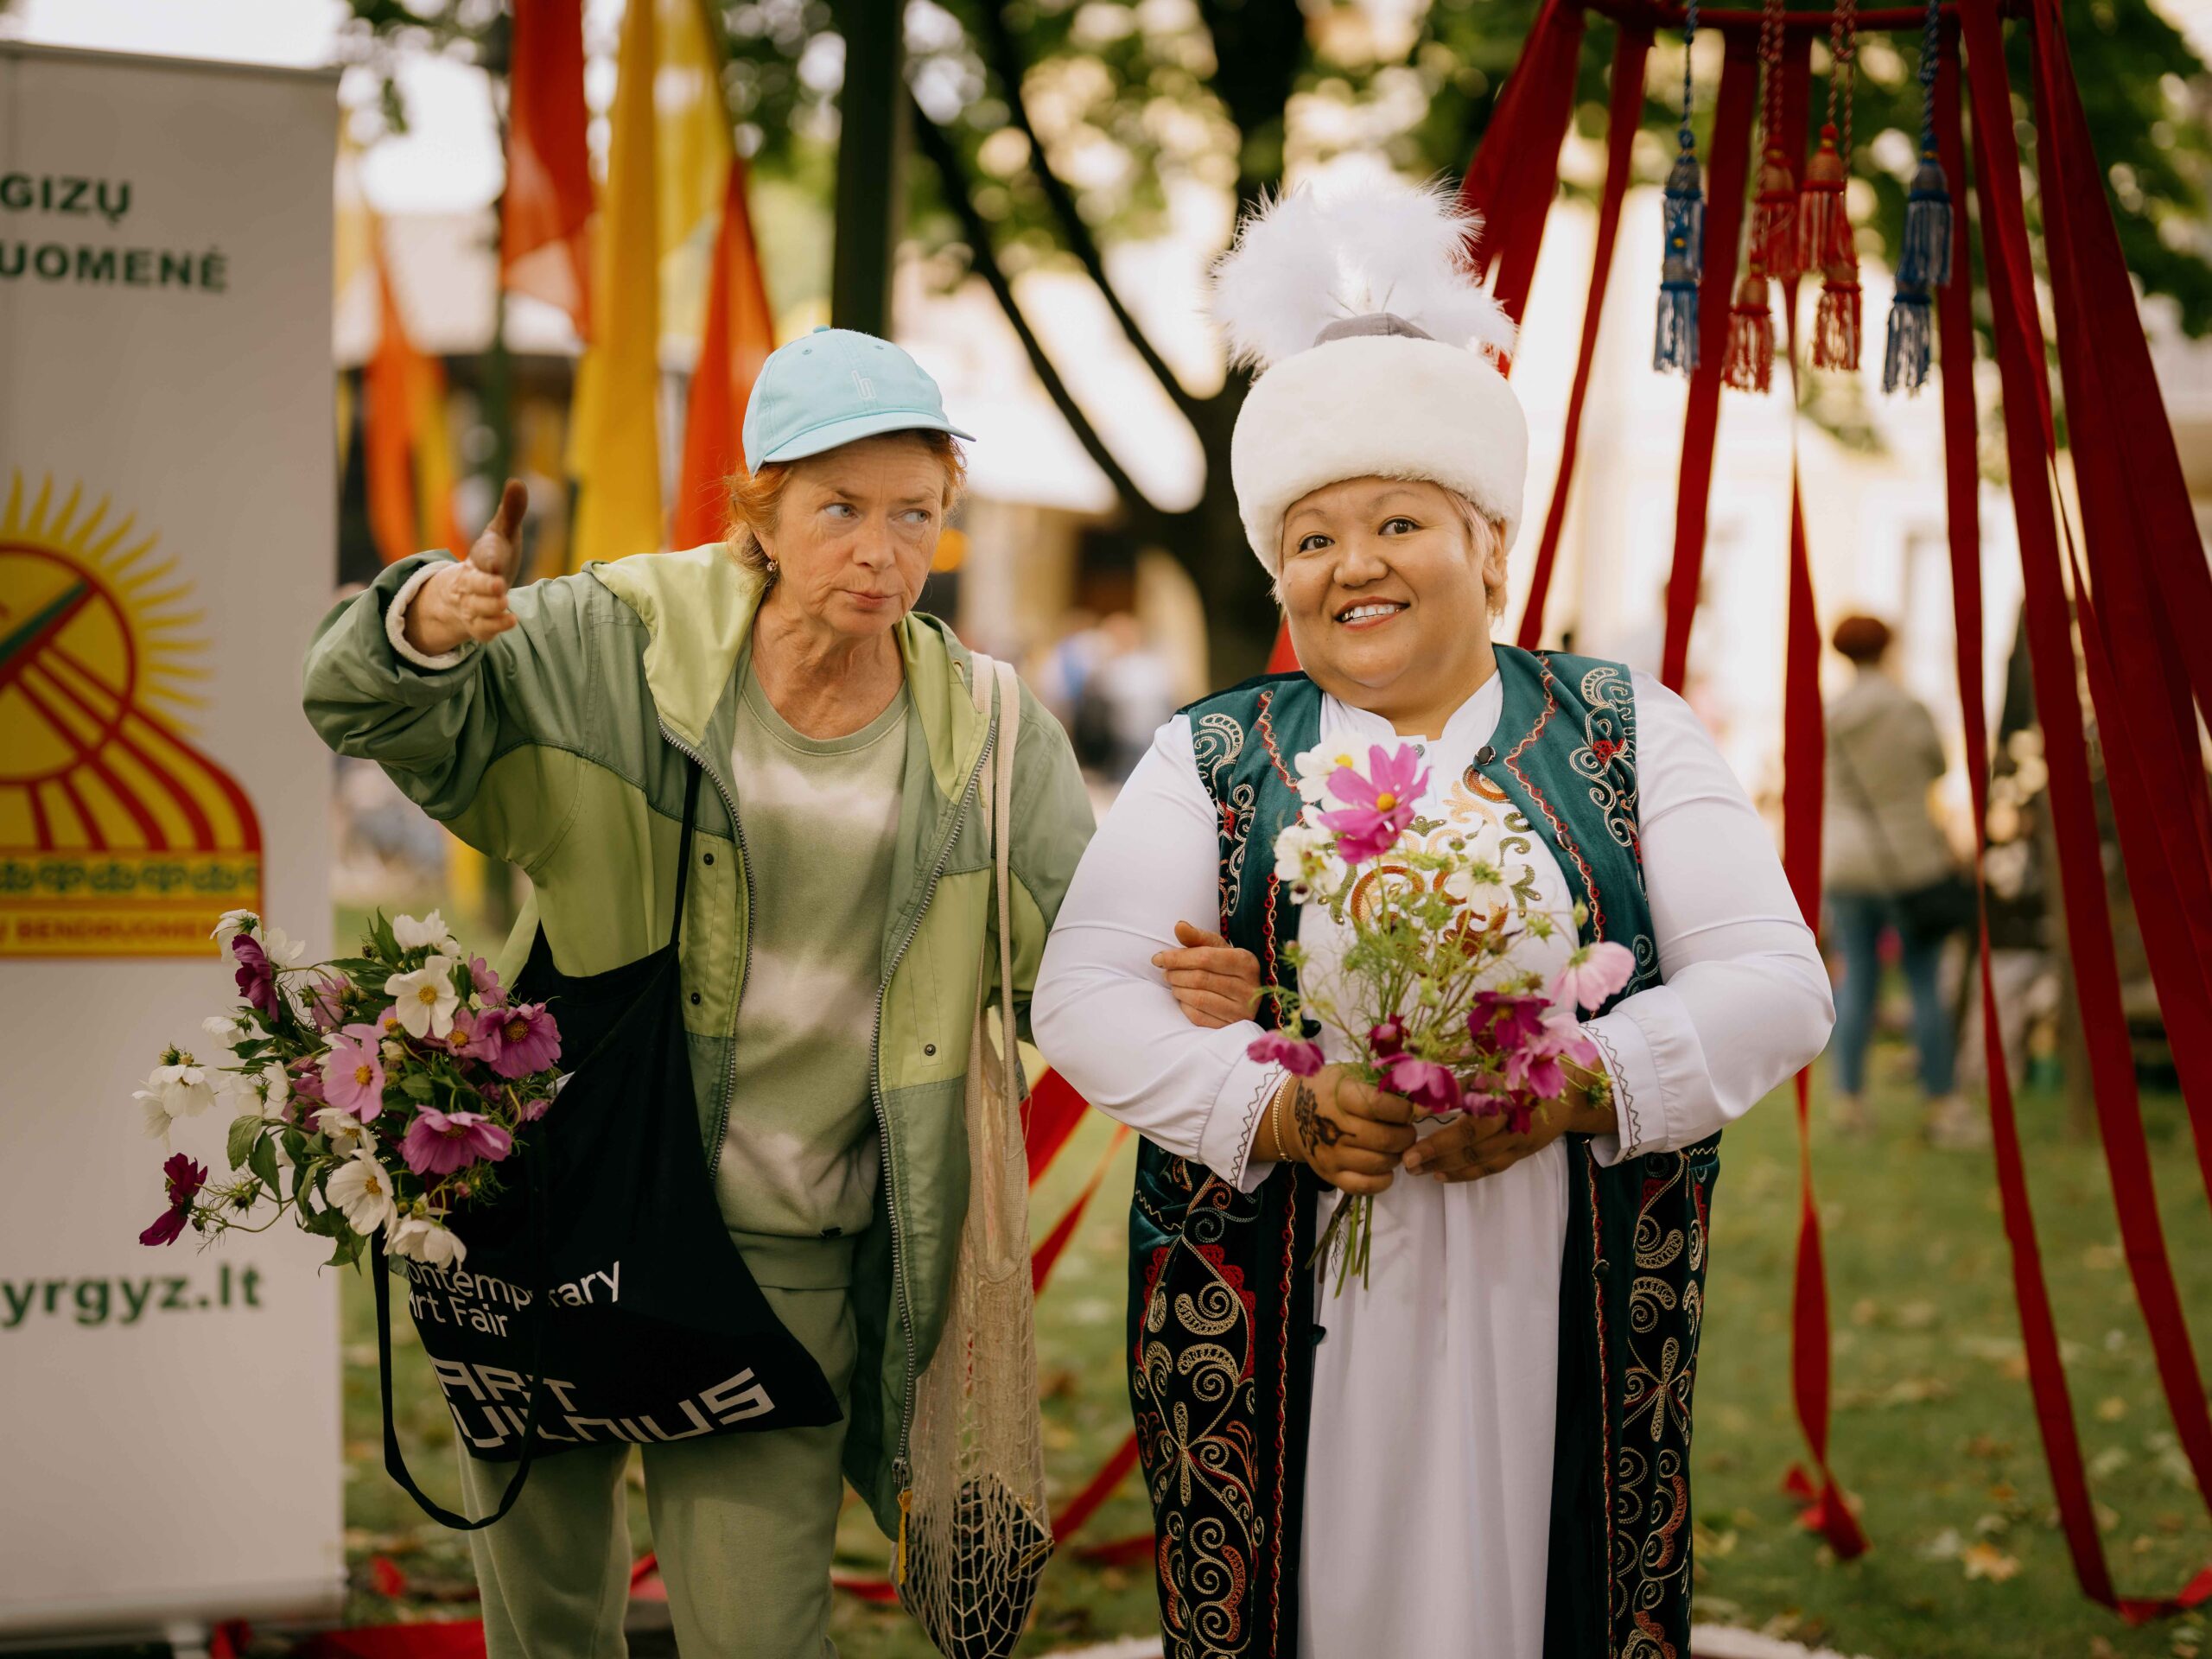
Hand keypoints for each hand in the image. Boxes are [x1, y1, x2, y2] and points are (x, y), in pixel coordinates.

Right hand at [407, 478, 526, 656]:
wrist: (470, 588)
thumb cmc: (493, 555)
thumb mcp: (501, 533)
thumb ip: (511, 511)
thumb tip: (518, 481)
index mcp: (480, 556)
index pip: (483, 557)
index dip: (490, 559)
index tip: (497, 562)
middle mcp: (471, 581)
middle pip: (472, 585)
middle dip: (483, 587)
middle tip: (499, 586)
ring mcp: (473, 604)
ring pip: (477, 608)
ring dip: (490, 608)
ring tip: (505, 604)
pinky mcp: (479, 623)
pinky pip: (482, 629)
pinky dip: (493, 627)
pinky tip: (510, 621)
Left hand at [1156, 921, 1262, 1029]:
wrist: (1243, 992)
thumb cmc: (1225, 965)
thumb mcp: (1215, 947)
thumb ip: (1196, 937)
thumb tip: (1179, 926)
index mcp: (1246, 961)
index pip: (1205, 957)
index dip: (1177, 957)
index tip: (1158, 958)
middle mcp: (1249, 987)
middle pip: (1200, 978)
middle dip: (1175, 974)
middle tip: (1165, 972)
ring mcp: (1242, 1010)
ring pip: (1198, 998)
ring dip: (1178, 989)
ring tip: (1173, 983)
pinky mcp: (1231, 1026)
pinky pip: (1199, 1017)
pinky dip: (1185, 1006)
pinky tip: (1183, 998)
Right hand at [1284, 1065, 1416, 1196]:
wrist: (1293, 1114)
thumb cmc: (1330, 1090)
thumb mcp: (1351, 1074)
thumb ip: (1384, 1083)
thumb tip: (1424, 1100)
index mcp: (1339, 1095)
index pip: (1380, 1106)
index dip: (1404, 1110)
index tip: (1412, 1110)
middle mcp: (1333, 1126)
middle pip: (1385, 1138)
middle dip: (1406, 1135)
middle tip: (1406, 1129)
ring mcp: (1331, 1154)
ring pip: (1380, 1163)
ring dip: (1397, 1156)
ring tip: (1395, 1146)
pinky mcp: (1330, 1175)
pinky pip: (1365, 1186)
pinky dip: (1383, 1180)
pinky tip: (1386, 1167)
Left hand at [1402, 1073, 1612, 1183]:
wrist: (1569, 1090)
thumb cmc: (1523, 1068)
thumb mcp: (1492, 1066)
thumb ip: (1459, 1082)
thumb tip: (1419, 1096)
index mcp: (1505, 1091)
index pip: (1468, 1112)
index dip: (1441, 1121)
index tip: (1411, 1124)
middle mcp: (1513, 1118)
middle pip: (1472, 1141)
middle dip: (1437, 1152)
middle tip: (1407, 1160)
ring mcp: (1519, 1139)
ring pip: (1480, 1159)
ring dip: (1446, 1167)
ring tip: (1416, 1169)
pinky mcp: (1522, 1152)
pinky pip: (1491, 1167)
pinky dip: (1466, 1173)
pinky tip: (1442, 1175)